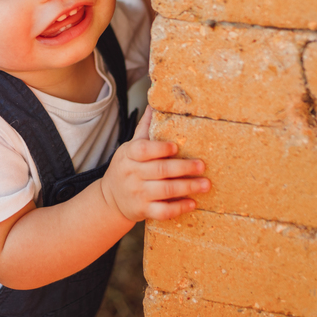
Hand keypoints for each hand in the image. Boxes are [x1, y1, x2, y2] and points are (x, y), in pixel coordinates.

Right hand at [99, 106, 208, 222]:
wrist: (111, 198)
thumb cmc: (126, 167)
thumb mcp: (130, 147)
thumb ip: (144, 129)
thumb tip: (154, 105)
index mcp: (129, 155)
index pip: (143, 150)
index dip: (160, 149)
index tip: (176, 148)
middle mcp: (132, 174)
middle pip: (160, 170)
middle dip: (183, 168)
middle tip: (202, 166)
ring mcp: (137, 193)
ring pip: (165, 191)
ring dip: (187, 187)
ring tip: (205, 184)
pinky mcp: (143, 211)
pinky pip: (163, 211)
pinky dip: (179, 208)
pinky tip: (192, 203)